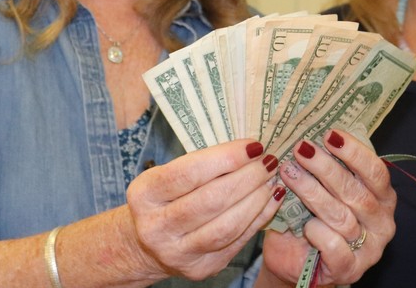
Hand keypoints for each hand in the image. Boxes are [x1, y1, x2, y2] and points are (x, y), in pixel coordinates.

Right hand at [125, 139, 285, 280]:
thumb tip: (251, 150)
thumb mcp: (168, 175)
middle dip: (248, 177)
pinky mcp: (200, 268)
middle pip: (212, 199)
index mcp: (144, 195)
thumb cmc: (165, 198)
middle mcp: (156, 227)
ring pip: (228, 225)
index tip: (254, 146)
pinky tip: (271, 200)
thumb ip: (202, 164)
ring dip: (257, 199)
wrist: (147, 244)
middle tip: (269, 161)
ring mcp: (177, 252)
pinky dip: (259, 218)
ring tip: (271, 180)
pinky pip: (237, 241)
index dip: (227, 157)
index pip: (190, 172)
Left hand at [261, 129, 396, 284]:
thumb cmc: (312, 215)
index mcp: (382, 198)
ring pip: (341, 216)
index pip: (376, 171)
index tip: (329, 134)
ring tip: (289, 172)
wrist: (295, 258)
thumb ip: (327, 166)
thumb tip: (311, 134)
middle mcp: (382, 223)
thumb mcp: (323, 186)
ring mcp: (369, 249)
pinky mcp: (350, 269)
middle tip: (301, 149)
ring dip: (311, 191)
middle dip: (325, 167)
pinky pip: (334, 245)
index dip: (354, 152)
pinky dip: (317, 231)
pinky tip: (303, 223)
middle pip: (356, 191)